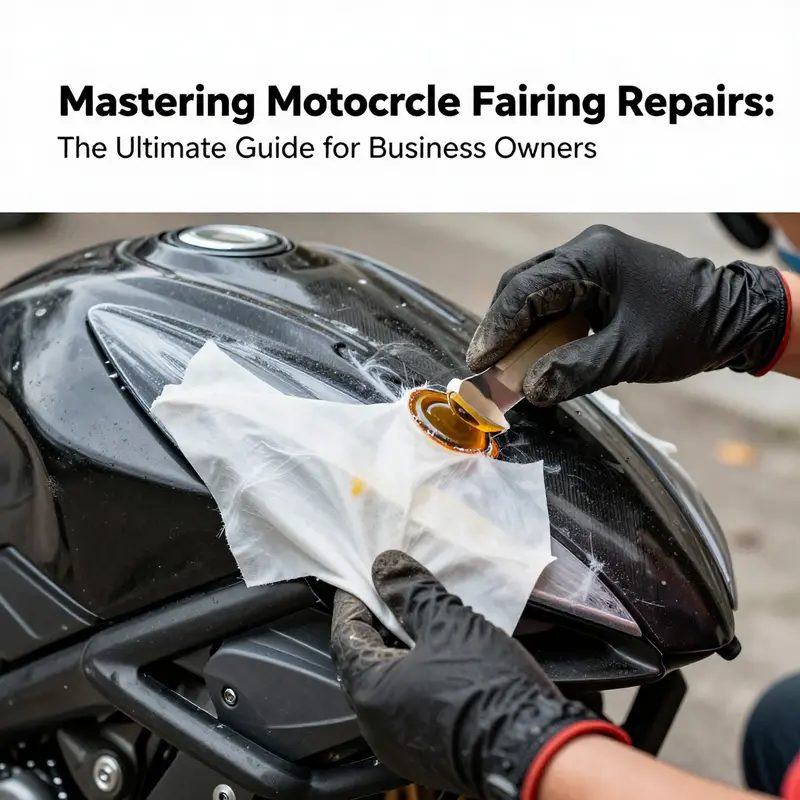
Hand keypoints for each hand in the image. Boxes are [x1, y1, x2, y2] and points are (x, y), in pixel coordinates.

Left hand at [330, 550, 627, 799]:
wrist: (532, 751)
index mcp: (369, 691)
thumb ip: (410, 591)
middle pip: (366, 661)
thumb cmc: (486, 686)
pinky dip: (418, 679)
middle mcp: (375, 724)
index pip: (345, 635)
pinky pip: (411, 707)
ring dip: (402, 652)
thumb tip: (386, 567)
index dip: (355, 601)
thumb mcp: (447, 623)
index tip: (367, 578)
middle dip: (380, 625)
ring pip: (390, 685)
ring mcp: (401, 745)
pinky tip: (443, 660)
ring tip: (425, 622)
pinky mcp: (430, 756)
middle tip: (398, 595)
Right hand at [466, 225, 790, 405]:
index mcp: (593, 257)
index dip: (498, 325)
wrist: (731, 318)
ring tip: (503, 362)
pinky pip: (554, 300)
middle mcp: (586, 251)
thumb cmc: (686, 329)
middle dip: (501, 325)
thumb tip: (529, 389)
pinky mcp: (596, 280)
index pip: (527, 288)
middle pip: (523, 285)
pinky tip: (531, 351)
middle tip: (485, 363)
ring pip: (534, 292)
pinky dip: (538, 327)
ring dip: (518, 327)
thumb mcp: (627, 354)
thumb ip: (574, 370)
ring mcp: (591, 262)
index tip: (481, 358)